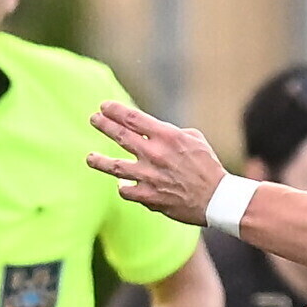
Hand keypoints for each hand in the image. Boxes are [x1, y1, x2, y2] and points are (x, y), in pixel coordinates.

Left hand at [88, 101, 228, 223]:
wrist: (216, 199)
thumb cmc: (208, 166)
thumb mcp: (194, 139)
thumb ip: (171, 133)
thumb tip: (155, 133)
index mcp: (166, 136)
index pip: (133, 118)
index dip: (115, 110)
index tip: (104, 107)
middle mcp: (154, 154)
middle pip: (120, 135)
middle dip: (103, 125)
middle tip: (94, 119)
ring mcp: (148, 176)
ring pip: (114, 166)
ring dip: (98, 160)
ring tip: (90, 158)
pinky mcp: (148, 197)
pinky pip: (126, 191)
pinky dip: (123, 187)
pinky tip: (121, 185)